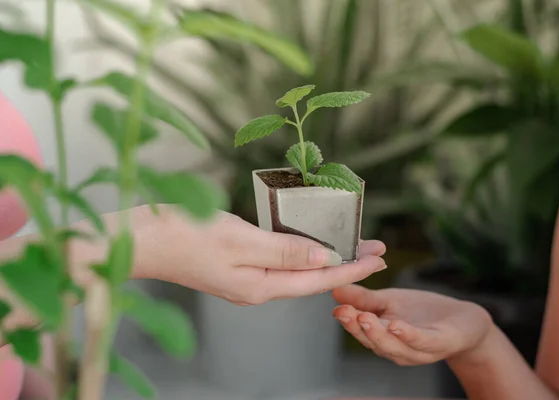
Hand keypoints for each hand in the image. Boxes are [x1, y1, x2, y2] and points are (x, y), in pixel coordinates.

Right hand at [137, 207, 386, 305]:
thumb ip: (285, 250)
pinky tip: (309, 239)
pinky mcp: (235, 266)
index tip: (380, 255)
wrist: (139, 240)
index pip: (318, 278)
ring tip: (351, 242)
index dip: (352, 267)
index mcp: (261, 286)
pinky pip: (279, 260)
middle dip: (346, 262)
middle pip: (311, 276)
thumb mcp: (241, 240)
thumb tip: (324, 256)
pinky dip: (300, 250)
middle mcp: (257, 288)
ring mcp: (245, 278)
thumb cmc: (185, 235)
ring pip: (296, 268)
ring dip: (325, 254)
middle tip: (376, 247)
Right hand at [332, 285, 492, 364]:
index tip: (335, 307)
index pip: (361, 332)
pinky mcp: (440, 343)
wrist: (462, 320)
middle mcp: (398, 349)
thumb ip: (363, 298)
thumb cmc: (422, 313)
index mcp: (383, 338)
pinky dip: (408, 335)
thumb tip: (336, 288)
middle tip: (344, 313)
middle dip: (357, 328)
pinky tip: (396, 325)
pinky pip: (422, 341)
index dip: (347, 321)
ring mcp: (419, 349)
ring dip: (378, 334)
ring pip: (394, 346)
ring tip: (364, 318)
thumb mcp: (388, 301)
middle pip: (374, 342)